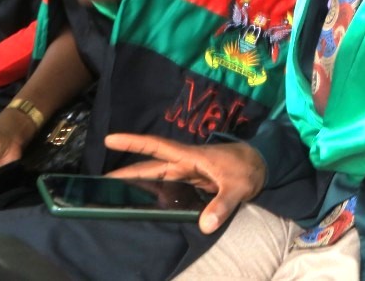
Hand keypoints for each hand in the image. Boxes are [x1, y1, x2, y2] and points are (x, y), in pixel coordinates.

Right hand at [104, 133, 265, 233]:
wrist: (264, 164)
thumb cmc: (250, 168)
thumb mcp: (238, 186)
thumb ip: (222, 205)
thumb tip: (206, 225)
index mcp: (191, 157)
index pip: (157, 147)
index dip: (134, 142)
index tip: (110, 139)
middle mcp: (186, 163)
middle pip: (151, 166)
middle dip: (126, 171)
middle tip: (99, 181)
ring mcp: (189, 172)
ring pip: (158, 176)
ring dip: (138, 182)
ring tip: (115, 192)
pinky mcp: (195, 182)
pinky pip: (169, 186)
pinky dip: (154, 191)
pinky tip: (144, 201)